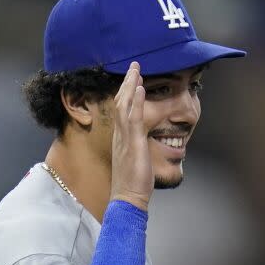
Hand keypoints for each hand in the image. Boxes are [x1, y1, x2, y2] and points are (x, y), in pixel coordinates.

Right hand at [110, 62, 152, 210]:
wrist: (127, 199)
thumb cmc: (133, 185)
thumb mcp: (136, 161)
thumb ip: (138, 150)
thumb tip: (144, 146)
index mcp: (121, 138)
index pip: (122, 110)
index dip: (127, 93)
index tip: (133, 80)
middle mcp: (120, 135)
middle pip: (121, 102)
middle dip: (128, 83)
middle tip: (134, 66)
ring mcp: (125, 138)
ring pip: (125, 105)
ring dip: (131, 86)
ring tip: (137, 70)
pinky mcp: (133, 143)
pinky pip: (134, 118)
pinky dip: (137, 101)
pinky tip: (140, 88)